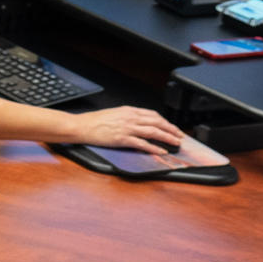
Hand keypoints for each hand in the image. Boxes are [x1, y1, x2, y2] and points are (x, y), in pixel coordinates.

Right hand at [69, 103, 194, 153]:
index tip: (171, 127)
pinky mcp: (122, 139)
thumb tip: (138, 122)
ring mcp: (127, 128)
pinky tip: (160, 151)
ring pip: (153, 132)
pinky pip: (142, 143)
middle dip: (171, 129)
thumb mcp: (114, 113)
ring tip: (175, 143)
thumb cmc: (94, 121)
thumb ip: (127, 116)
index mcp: (129, 111)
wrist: (81, 126)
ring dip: (167, 137)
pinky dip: (153, 147)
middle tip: (180, 135)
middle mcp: (130, 118)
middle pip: (157, 122)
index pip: (153, 115)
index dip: (165, 121)